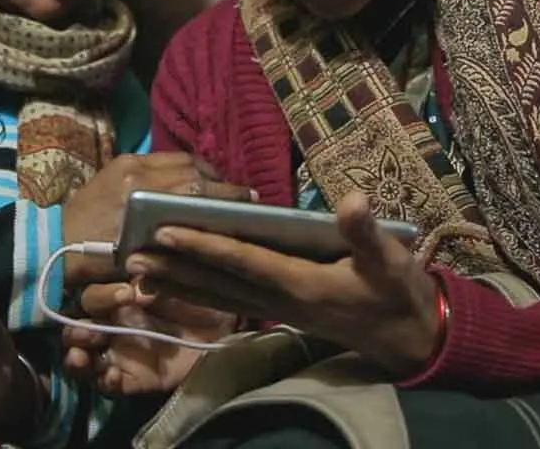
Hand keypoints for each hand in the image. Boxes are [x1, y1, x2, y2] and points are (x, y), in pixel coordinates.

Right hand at [61, 281, 237, 395]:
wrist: (227, 323)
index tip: (125, 294)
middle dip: (77, 331)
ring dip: (76, 359)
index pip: (91, 298)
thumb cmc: (197, 293)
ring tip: (81, 358)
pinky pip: (111, 387)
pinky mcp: (135, 380)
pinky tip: (111, 376)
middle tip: (93, 331)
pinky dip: (105, 382)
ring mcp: (121, 355)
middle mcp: (111, 326)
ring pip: (83, 361)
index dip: (100, 296)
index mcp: (116, 299)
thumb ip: (154, 279)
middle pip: (76, 331)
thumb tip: (134, 286)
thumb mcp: (177, 279)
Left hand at [62, 152, 254, 284]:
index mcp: (142, 198)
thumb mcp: (140, 259)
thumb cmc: (96, 262)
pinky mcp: (121, 161)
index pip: (196, 186)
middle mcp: (138, 173)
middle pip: (193, 167)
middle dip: (221, 180)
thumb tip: (212, 234)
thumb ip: (174, 242)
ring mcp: (128, 163)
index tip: (250, 201)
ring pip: (179, 158)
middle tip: (241, 194)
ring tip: (221, 186)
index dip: (227, 192)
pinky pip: (161, 157)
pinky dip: (183, 166)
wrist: (52, 244)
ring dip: (204, 170)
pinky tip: (193, 179)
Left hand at [124, 192, 442, 376]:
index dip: (204, 247)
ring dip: (177, 283)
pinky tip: (174, 286)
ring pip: (216, 296)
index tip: (166, 232)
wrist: (410, 339)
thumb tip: (350, 200)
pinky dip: (199, 294)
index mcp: (301, 284)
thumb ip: (365, 233)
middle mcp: (280, 301)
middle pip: (217, 283)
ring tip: (137, 271)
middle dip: (174, 269)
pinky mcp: (278, 312)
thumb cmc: (398, 294)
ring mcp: (277, 310)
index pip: (242, 262)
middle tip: (130, 255)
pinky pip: (228, 303)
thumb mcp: (390, 261)